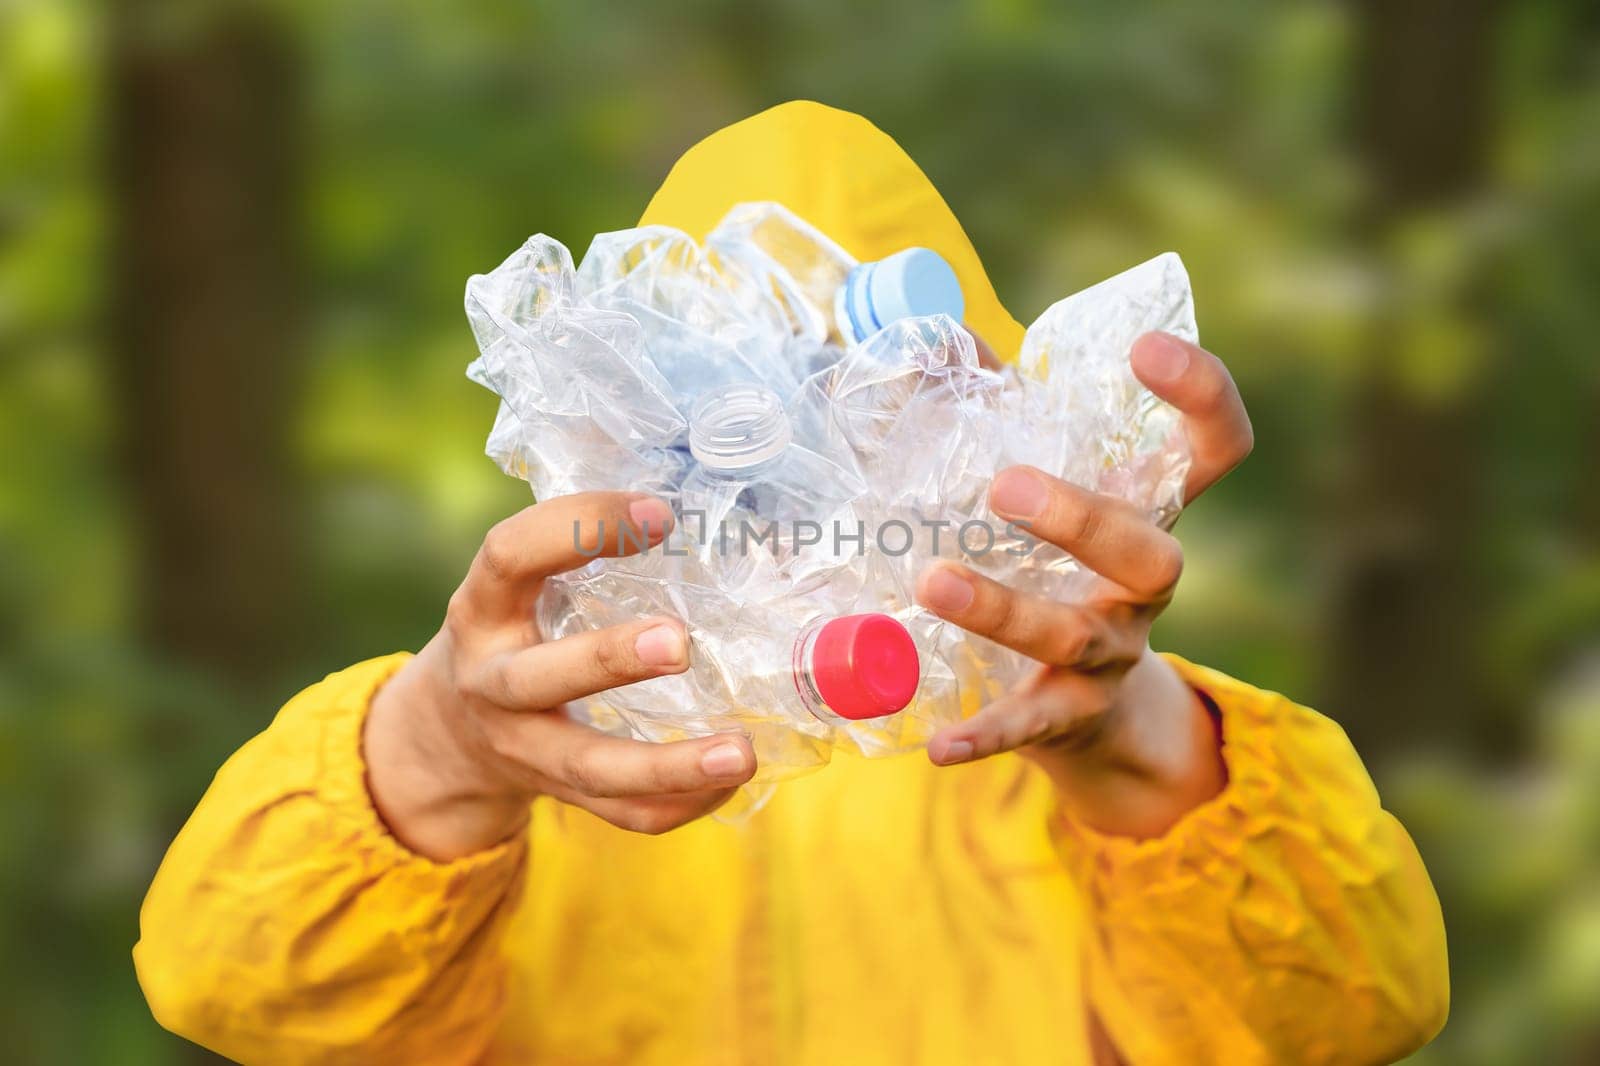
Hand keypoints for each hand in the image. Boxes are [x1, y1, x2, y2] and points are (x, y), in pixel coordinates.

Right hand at [365, 492, 756, 860]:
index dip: (577, 528)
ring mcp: (523, 748)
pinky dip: (683, 804)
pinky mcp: (560, 794)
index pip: (509, 555)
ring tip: (740, 752)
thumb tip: (705, 493)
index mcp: (483, 607)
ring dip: (668, 765)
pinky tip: (731, 779)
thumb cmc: (518, 627)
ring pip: (590, 767)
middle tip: (680, 641)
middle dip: (609, 661)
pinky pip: (624, 816)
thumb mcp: (522, 582)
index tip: (658, 514)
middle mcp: (491, 680)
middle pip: (539, 679)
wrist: (452, 732)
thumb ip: (583, 543)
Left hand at [914, 332, 1253, 838]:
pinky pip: (1032, 726)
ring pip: (1076, 634)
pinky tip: (940, 745)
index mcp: (1148, 512)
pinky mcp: (1069, 714)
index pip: (1214, 448)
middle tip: (1004, 485)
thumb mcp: (1042, 487)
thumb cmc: (1055, 566)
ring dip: (1006, 610)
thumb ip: (994, 411)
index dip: (1202, 397)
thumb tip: (931, 338)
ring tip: (934, 582)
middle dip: (1083, 519)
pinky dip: (987, 735)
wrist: (1092, 708)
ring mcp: (1114, 653)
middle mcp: (1145, 584)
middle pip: (1150, 552)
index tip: (1146, 348)